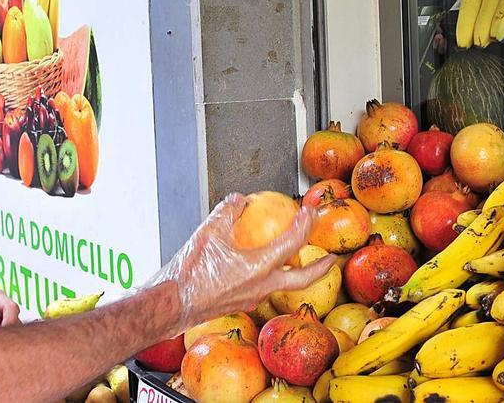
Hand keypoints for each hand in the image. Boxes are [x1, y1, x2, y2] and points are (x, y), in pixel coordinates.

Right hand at [147, 193, 335, 333]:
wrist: (171, 304)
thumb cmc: (189, 273)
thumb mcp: (207, 233)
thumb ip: (227, 212)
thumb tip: (239, 200)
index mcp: (258, 268)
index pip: (293, 244)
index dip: (304, 226)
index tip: (309, 212)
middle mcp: (261, 287)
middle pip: (302, 279)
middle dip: (321, 267)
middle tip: (332, 258)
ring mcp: (252, 298)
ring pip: (283, 285)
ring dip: (294, 271)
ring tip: (297, 258)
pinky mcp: (240, 303)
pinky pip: (264, 287)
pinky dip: (270, 274)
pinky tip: (260, 265)